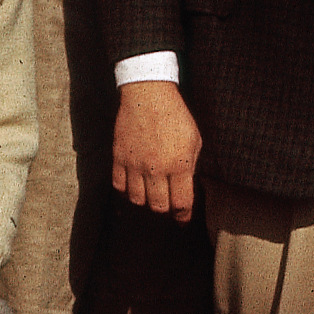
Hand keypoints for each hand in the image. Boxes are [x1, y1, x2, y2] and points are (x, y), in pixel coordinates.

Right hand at [114, 80, 204, 220]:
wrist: (148, 95)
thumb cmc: (176, 115)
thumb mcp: (194, 139)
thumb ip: (190, 166)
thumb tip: (186, 187)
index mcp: (179, 164)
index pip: (181, 203)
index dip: (183, 215)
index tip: (183, 218)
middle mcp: (156, 169)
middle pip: (158, 206)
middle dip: (166, 209)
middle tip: (169, 204)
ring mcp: (135, 165)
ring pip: (137, 200)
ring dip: (146, 201)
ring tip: (152, 193)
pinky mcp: (119, 158)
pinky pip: (119, 186)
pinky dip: (127, 190)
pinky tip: (135, 185)